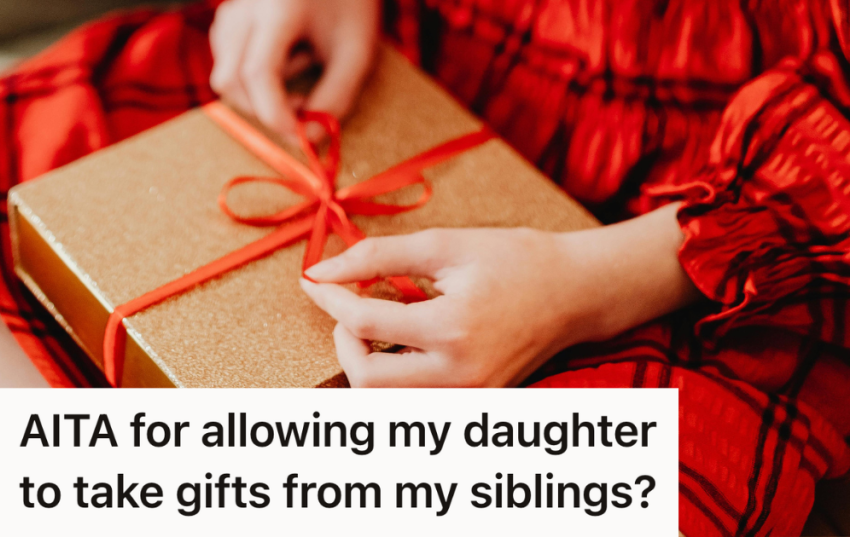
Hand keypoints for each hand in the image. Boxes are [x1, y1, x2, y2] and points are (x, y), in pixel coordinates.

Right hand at [209, 0, 379, 137]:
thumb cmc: (350, 4)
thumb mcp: (357, 51)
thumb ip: (337, 97)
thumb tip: (307, 140)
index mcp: (278, 8)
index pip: (258, 73)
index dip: (274, 113)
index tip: (300, 134)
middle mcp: (243, 8)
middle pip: (231, 81)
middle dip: (265, 108)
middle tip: (306, 105)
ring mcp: (229, 13)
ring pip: (226, 77)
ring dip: (263, 91)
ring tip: (304, 62)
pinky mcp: (226, 21)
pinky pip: (228, 66)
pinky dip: (254, 78)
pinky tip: (286, 56)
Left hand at [300, 205, 701, 386]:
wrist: (576, 292)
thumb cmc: (515, 260)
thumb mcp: (445, 244)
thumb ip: (377, 256)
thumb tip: (320, 270)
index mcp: (453, 328)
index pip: (363, 323)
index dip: (328, 297)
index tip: (313, 278)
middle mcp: (460, 374)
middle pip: (365, 378)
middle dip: (343, 340)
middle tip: (349, 307)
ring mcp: (468, 396)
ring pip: (384, 400)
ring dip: (363, 363)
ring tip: (375, 324)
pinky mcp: (473, 402)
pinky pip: (411, 402)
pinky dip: (391, 376)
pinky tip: (400, 343)